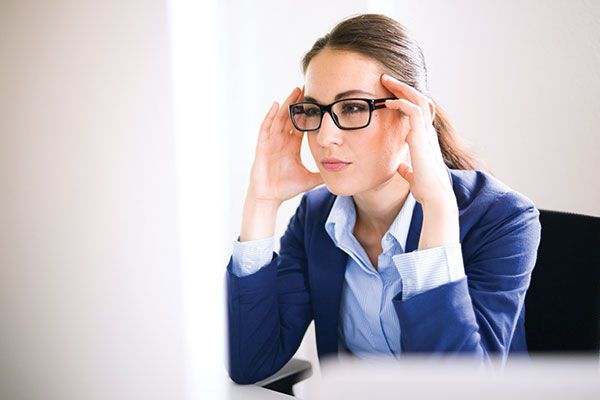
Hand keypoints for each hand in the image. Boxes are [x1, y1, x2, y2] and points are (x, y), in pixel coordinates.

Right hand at [247, 87, 322, 206]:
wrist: (270, 198)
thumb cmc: (286, 188)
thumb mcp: (310, 179)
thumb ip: (324, 174)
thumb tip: (342, 174)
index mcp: (292, 146)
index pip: (301, 125)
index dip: (308, 114)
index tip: (318, 101)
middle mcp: (282, 141)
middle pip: (290, 117)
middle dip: (298, 103)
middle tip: (308, 87)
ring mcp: (272, 142)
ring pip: (280, 118)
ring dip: (287, 104)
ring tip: (295, 91)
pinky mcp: (263, 146)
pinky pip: (266, 128)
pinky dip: (270, 116)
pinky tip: (277, 105)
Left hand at [381, 74, 455, 210]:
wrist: (435, 197)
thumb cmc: (426, 188)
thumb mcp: (413, 175)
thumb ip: (406, 169)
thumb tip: (400, 168)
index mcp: (425, 139)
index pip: (418, 111)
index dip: (406, 100)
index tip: (389, 95)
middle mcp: (428, 132)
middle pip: (420, 99)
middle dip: (403, 87)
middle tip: (386, 79)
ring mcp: (426, 133)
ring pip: (418, 100)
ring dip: (402, 88)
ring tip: (386, 81)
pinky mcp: (422, 137)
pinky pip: (414, 111)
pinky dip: (402, 103)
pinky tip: (389, 101)